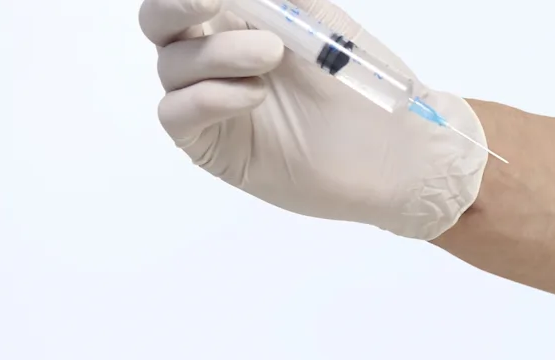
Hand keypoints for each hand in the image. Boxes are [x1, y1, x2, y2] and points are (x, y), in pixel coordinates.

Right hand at [141, 0, 487, 239]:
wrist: (395, 150)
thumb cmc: (361, 82)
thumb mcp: (320, 20)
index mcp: (236, 20)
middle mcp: (213, 56)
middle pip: (159, 23)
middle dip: (177, 6)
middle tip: (212, 0)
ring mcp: (210, 101)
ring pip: (172, 65)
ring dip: (219, 52)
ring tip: (271, 55)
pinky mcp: (212, 144)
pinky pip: (176, 114)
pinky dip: (209, 97)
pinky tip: (254, 95)